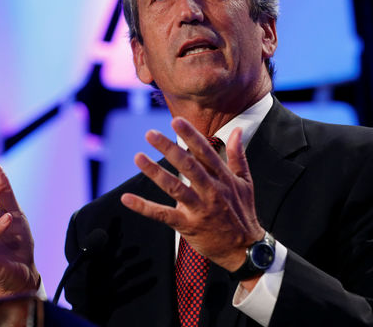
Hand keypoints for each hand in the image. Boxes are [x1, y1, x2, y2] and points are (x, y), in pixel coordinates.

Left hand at [120, 118, 264, 271]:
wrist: (244, 250)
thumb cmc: (243, 213)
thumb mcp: (245, 183)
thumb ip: (238, 156)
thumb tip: (237, 130)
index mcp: (223, 179)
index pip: (205, 153)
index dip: (191, 136)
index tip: (177, 121)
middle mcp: (211, 191)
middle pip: (188, 166)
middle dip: (169, 148)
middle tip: (151, 134)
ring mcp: (199, 209)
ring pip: (174, 187)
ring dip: (155, 172)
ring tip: (139, 157)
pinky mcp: (188, 226)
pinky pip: (163, 215)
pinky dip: (144, 207)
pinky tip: (127, 199)